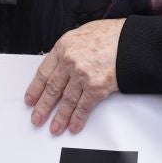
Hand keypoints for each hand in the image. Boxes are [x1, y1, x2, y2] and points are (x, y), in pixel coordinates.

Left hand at [24, 19, 122, 136]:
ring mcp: (82, 76)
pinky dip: (77, 119)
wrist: (131, 41)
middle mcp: (69, 61)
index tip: (30, 100)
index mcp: (63, 47)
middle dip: (43, 107)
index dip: (35, 88)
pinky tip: (73, 126)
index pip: (43, 72)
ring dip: (60, 117)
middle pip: (52, 89)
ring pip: (66, 101)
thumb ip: (68, 50)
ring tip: (54, 128)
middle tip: (37, 119)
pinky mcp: (96, 87)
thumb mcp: (81, 34)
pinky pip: (83, 107)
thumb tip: (60, 65)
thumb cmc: (110, 35)